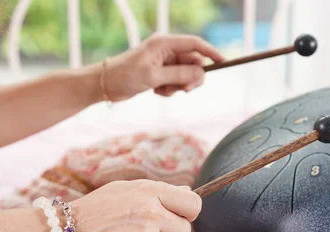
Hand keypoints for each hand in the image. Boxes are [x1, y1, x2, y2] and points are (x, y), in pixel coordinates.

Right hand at [70, 179, 200, 231]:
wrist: (65, 231)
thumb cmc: (98, 208)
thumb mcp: (127, 189)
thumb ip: (160, 191)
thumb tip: (187, 192)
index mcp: (151, 191)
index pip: (193, 204)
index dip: (188, 213)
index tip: (177, 217)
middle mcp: (151, 213)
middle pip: (185, 231)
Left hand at [102, 34, 224, 99]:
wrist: (105, 85)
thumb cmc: (125, 76)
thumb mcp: (155, 77)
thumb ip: (180, 74)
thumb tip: (202, 73)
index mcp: (164, 43)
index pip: (195, 44)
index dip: (211, 53)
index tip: (224, 62)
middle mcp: (166, 50)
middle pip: (193, 62)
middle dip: (192, 78)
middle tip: (185, 90)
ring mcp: (164, 62)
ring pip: (185, 74)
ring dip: (179, 86)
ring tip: (163, 90)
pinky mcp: (160, 73)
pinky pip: (176, 82)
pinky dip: (170, 89)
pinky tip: (157, 91)